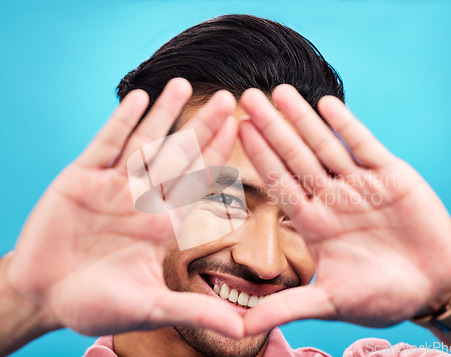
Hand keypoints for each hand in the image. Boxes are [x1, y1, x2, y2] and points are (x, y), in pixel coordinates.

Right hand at [4, 78, 243, 337]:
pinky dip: (122, 122)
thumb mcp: (150, 307)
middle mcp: (143, 198)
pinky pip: (105, 143)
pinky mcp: (81, 177)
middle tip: (228, 99)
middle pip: (178, 156)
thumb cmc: (96, 304)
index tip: (240, 132)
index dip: (219, 157)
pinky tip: (140, 99)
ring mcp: (112, 184)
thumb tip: (242, 331)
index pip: (198, 184)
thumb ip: (194, 311)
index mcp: (163, 224)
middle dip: (202, 128)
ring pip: (145, 142)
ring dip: (165, 114)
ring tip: (184, 84)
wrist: (43, 295)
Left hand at [239, 85, 450, 334]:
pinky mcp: (391, 174)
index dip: (258, 157)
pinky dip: (346, 125)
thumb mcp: (330, 301)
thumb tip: (239, 329)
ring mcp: (359, 183)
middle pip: (295, 156)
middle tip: (245, 98)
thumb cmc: (382, 296)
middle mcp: (331, 197)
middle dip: (272, 128)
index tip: (235, 132)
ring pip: (325, 144)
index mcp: (314, 222)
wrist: (433, 286)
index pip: (279, 183)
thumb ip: (287, 307)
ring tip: (279, 91)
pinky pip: (364, 144)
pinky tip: (326, 104)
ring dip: (303, 118)